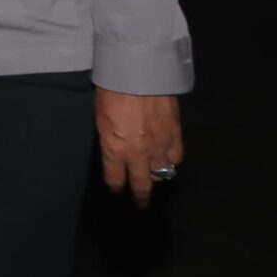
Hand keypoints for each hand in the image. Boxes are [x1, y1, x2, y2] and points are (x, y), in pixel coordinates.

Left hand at [96, 89, 184, 206]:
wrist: (139, 73)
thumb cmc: (111, 91)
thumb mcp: (100, 118)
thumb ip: (109, 138)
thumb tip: (114, 148)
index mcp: (114, 149)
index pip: (115, 179)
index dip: (116, 187)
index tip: (117, 192)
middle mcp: (138, 154)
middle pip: (142, 184)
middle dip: (141, 195)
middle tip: (141, 203)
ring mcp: (160, 146)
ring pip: (162, 173)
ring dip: (157, 177)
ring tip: (155, 178)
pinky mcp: (176, 135)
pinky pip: (177, 158)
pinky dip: (172, 161)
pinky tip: (169, 160)